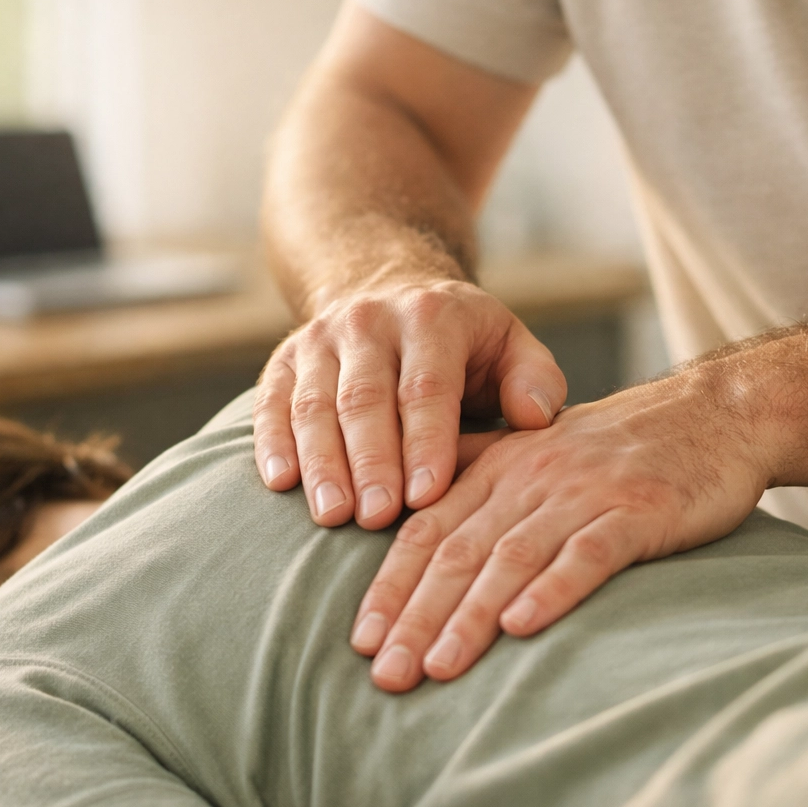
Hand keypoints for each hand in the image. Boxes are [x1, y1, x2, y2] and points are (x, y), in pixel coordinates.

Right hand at [253, 278, 566, 529]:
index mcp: (432, 317)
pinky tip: (281, 483)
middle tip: (376, 517)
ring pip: (314, 404)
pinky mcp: (284, 361)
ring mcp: (320, 339)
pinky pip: (272, 403)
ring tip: (332, 515)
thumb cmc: (462, 343)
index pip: (426, 386)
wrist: (388, 289)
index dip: (425, 442)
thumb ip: (534, 380)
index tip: (427, 497)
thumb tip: (535, 418)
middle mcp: (370, 321)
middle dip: (371, 461)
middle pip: (365, 398)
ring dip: (322, 463)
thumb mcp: (510, 345)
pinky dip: (273, 443)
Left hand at [348, 376, 773, 691]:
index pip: (428, 531)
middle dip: (415, 617)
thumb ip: (477, 477)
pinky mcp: (638, 511)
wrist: (715, 415)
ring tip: (436, 668)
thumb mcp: (537, 451)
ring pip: (511, 558)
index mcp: (499, 468)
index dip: (391, 586)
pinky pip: (588, 553)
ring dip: (470, 617)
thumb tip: (408, 522)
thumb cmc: (620, 447)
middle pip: (458, 552)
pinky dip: (552, 590)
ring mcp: (584, 493)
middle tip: (385, 675)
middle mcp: (531, 478)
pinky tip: (523, 627)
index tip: (361, 642)